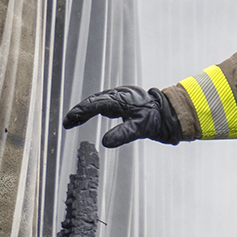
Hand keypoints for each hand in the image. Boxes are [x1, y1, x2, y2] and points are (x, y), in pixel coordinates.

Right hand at [62, 85, 181, 146]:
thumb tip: (105, 142)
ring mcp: (122, 96)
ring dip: (86, 110)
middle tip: (67, 123)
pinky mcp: (125, 100)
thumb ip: (122, 134)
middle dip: (79, 112)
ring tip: (74, 120)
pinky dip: (96, 109)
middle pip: (93, 102)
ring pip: (98, 101)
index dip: (79, 113)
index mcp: (119, 99)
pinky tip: (93, 115)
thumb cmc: (156, 119)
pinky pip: (106, 103)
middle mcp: (119, 95)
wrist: (170, 112)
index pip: (94, 105)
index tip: (68, 122)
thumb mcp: (139, 129)